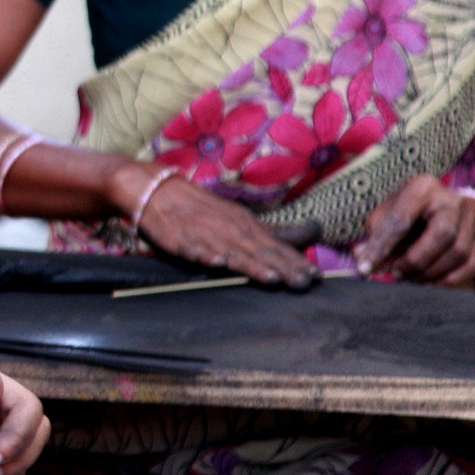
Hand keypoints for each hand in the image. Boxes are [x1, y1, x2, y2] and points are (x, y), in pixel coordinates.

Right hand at [120, 168, 317, 288]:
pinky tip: (216, 263)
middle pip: (259, 252)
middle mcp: (229, 229)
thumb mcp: (241, 218)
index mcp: (245, 225)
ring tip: (270, 278)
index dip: (295, 260)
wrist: (159, 191)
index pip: (275, 246)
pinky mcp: (180, 240)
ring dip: (252, 265)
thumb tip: (312, 232)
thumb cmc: (204, 209)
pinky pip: (194, 249)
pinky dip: (206, 255)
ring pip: (232, 252)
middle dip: (282, 267)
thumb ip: (273, 232)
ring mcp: (205, 234)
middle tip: (302, 282)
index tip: (315, 276)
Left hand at [354, 175, 474, 286]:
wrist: (438, 209)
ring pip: (459, 252)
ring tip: (408, 278)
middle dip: (416, 260)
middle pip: (443, 234)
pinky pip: (471, 266)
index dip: (382, 247)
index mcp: (422, 188)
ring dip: (430, 272)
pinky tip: (428, 282)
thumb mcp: (385, 214)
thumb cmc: (404, 211)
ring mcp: (470, 221)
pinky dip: (448, 280)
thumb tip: (361, 258)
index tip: (365, 269)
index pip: (402, 219)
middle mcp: (452, 201)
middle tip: (395, 273)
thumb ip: (374, 235)